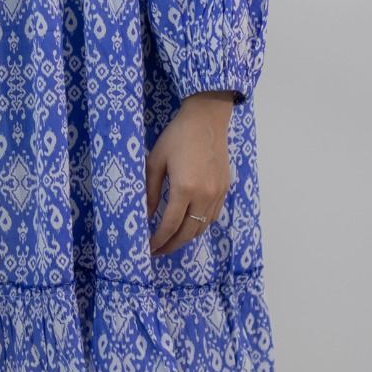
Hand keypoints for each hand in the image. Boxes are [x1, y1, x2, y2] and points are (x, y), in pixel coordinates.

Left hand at [146, 94, 234, 255]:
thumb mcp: (156, 162)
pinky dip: (200, 225)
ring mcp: (218, 193)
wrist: (207, 119)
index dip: (159, 240)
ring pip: (202, 227)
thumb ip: (151, 191)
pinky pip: (212, 216)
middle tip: (158, 251)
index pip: (170, 224)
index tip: (149, 248)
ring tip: (171, 241)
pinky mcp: (225, 189)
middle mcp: (204, 195)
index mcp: (185, 188)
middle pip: (188, 232)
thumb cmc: (177, 136)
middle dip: (171, 245)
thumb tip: (147, 215)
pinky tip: (188, 225)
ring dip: (186, 238)